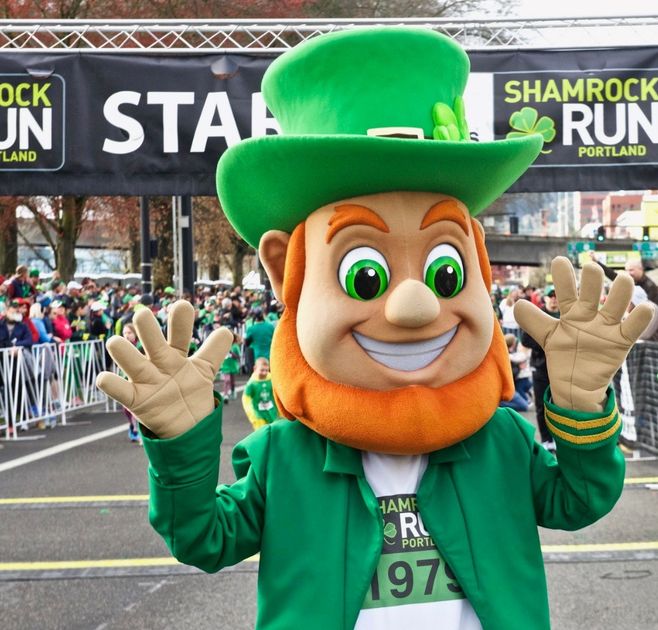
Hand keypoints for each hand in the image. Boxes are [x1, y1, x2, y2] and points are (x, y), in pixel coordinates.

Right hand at [96, 300, 232, 437]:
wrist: (185, 424)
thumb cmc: (191, 390)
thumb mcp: (205, 370)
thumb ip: (214, 351)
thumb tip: (226, 331)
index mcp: (176, 353)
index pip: (179, 333)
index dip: (181, 321)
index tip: (183, 306)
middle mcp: (158, 361)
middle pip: (151, 340)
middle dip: (147, 327)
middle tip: (143, 316)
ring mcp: (145, 379)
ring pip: (131, 361)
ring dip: (122, 352)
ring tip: (116, 342)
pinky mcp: (136, 399)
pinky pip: (121, 391)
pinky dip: (111, 384)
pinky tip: (104, 378)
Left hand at [515, 257, 653, 411]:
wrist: (575, 384)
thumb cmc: (563, 355)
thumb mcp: (547, 336)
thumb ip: (533, 321)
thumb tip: (517, 304)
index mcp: (571, 312)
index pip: (567, 291)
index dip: (563, 277)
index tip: (558, 261)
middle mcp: (590, 315)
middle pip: (593, 294)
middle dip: (592, 280)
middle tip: (591, 268)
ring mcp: (606, 327)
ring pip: (616, 305)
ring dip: (621, 292)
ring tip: (623, 280)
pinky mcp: (620, 342)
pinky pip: (632, 328)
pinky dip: (640, 318)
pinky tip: (645, 307)